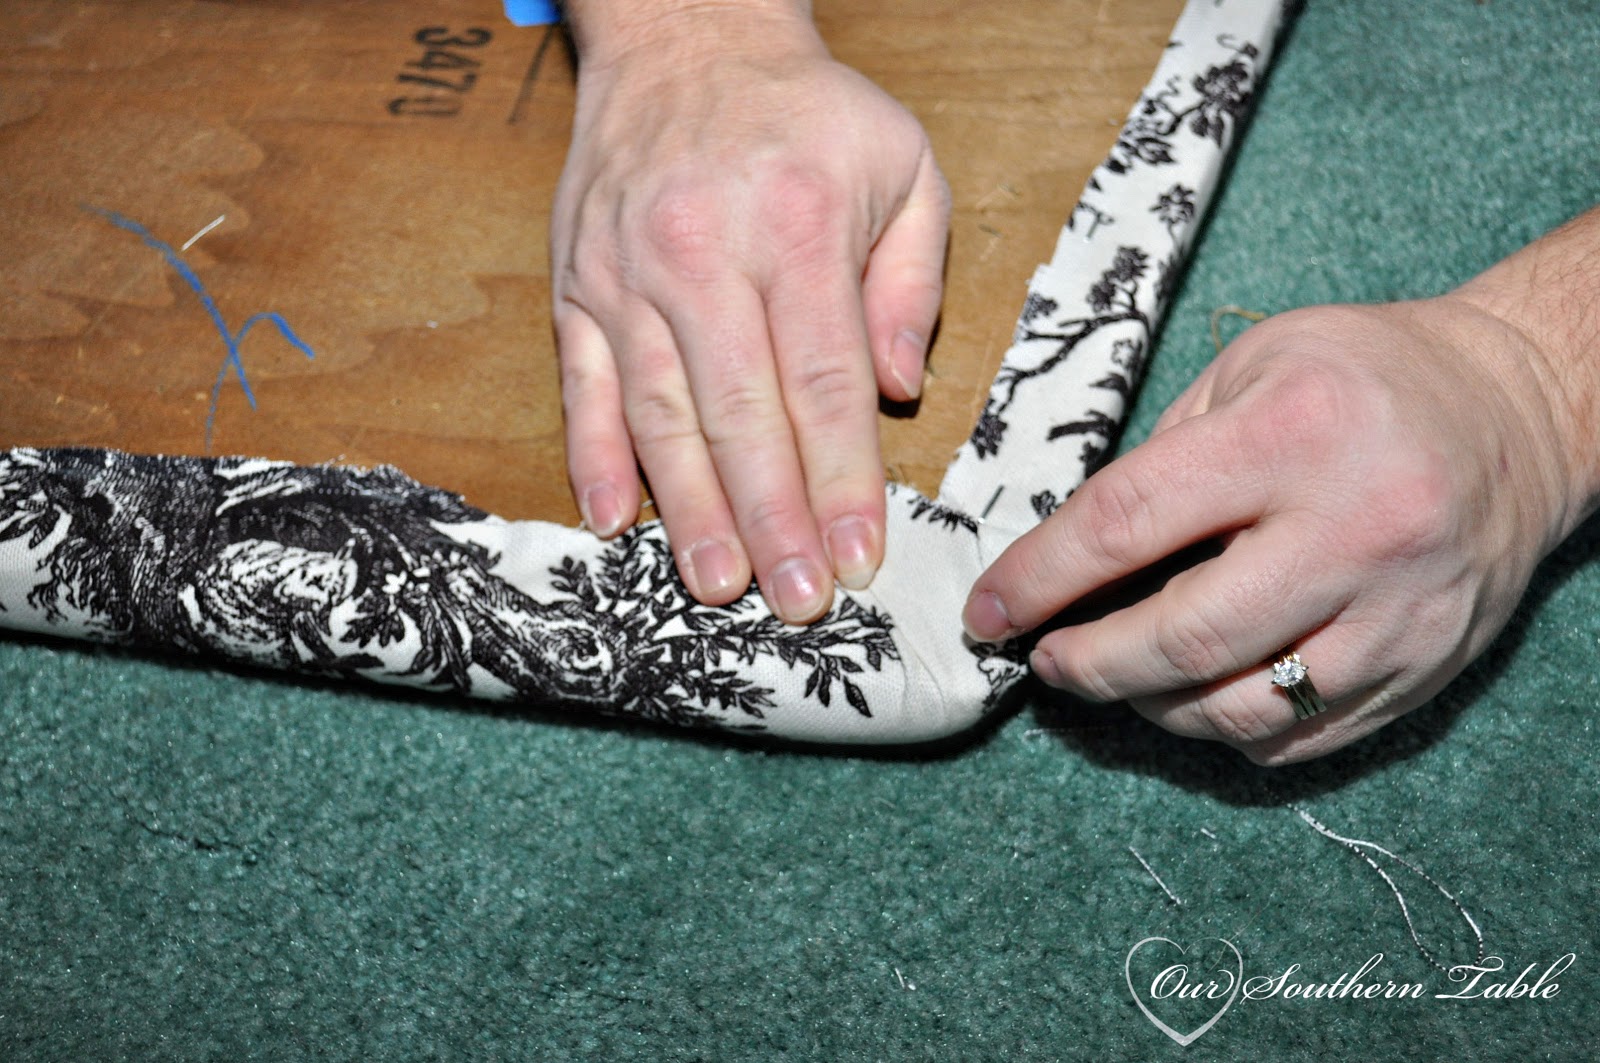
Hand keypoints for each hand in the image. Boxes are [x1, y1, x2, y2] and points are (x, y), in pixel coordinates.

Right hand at [551, 3, 948, 622]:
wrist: (683, 35)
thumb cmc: (804, 114)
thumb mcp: (902, 164)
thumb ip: (911, 280)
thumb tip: (900, 393)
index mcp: (797, 226)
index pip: (822, 383)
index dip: (841, 480)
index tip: (859, 556)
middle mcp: (703, 254)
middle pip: (740, 416)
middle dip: (772, 521)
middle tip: (795, 602)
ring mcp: (628, 274)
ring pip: (661, 415)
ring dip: (690, 512)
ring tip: (718, 587)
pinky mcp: (577, 284)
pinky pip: (584, 386)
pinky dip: (596, 459)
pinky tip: (616, 523)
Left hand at [962, 296, 1584, 763]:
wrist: (1519, 411)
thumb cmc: (1364, 374)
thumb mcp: (1251, 364)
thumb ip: (1162, 457)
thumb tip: (1071, 558)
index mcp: (1292, 432)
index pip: (1128, 522)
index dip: (1040, 579)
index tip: (987, 613)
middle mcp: (1355, 528)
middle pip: (1183, 640)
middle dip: (1088, 664)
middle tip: (1046, 662)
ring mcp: (1401, 611)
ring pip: (1242, 710)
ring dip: (1153, 705)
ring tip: (1117, 673)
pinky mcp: (1427, 665)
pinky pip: (1302, 738)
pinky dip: (1228, 729)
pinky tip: (1198, 692)